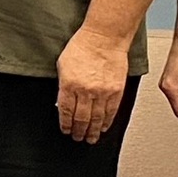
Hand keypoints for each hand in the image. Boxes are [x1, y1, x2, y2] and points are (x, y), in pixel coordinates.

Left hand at [55, 26, 129, 143]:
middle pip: (81, 118)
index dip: (65, 124)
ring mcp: (102, 92)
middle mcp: (85, 91)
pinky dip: (106, 121)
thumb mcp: (62, 65)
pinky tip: (103, 127)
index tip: (66, 130)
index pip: (65, 112)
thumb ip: (62, 85)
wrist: (104, 38)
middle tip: (77, 138)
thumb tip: (61, 101)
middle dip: (78, 131)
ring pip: (96, 118)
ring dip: (92, 131)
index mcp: (69, 85)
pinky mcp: (116, 90)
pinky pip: (111, 111)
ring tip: (90, 139)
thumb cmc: (82, 47)